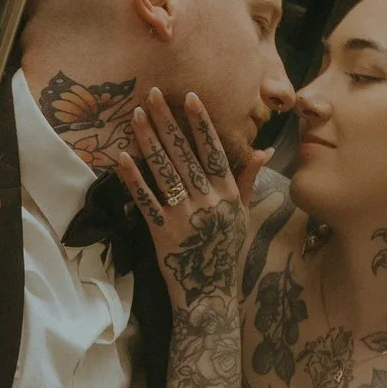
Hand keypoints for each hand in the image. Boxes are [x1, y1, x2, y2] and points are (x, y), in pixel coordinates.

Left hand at [116, 89, 263, 306]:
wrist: (210, 293)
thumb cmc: (226, 251)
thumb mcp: (242, 215)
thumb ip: (247, 180)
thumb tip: (264, 149)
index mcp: (227, 193)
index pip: (214, 150)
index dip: (200, 123)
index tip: (188, 97)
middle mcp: (207, 200)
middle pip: (184, 153)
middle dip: (167, 121)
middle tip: (152, 94)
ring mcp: (184, 215)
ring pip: (164, 170)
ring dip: (148, 141)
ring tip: (136, 115)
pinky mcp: (162, 231)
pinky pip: (146, 200)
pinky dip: (134, 180)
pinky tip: (121, 159)